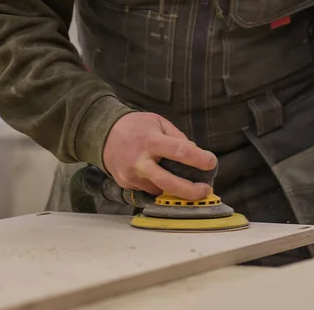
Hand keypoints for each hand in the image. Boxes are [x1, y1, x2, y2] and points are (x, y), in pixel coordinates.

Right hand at [102, 112, 216, 199]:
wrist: (102, 134)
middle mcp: (140, 161)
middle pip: (169, 183)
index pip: (180, 151)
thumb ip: (177, 137)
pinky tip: (160, 177)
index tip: (211, 163)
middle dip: (190, 190)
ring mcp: (132, 175)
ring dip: (175, 188)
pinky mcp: (126, 184)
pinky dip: (159, 185)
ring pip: (160, 189)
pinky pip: (149, 189)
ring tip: (186, 183)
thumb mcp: (158, 122)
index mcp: (151, 141)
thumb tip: (194, 152)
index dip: (199, 159)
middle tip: (205, 190)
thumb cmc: (135, 126)